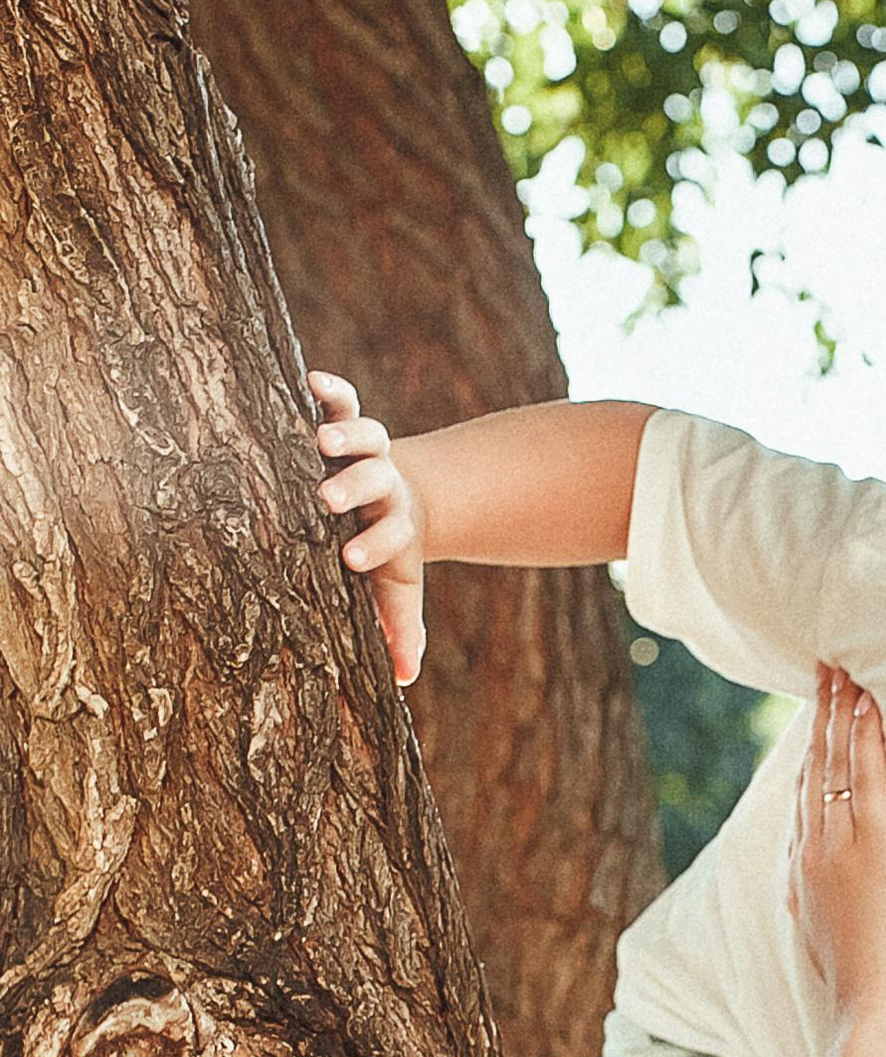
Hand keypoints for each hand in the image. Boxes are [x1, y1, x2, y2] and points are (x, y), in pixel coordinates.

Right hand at [310, 370, 428, 686]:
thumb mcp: (396, 590)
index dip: (375, 543)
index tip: (353, 557)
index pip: (387, 535)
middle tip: (330, 495)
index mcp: (393, 526)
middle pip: (375, 479)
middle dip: (355, 486)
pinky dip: (330, 388)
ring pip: (365, 434)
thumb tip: (403, 678)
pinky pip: (343, 399)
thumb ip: (400, 629)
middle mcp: (382, 484)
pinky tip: (310, 378)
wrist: (405, 499)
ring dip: (345, 431)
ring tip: (320, 435)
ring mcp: (368, 450)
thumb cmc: (385, 553)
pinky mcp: (350, 420)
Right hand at [786, 664, 885, 1034]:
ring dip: (840, 712)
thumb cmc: (865, 986)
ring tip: (845, 670)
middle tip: (826, 670)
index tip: (816, 721)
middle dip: (820, 716)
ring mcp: (841, 845)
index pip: (804, 798)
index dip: (809, 754)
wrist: (872, 1009)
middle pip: (812, 768)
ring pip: (834, 763)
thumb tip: (824, 891)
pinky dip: (865, 736)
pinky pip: (866, 776)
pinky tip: (868, 704)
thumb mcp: (832, 937)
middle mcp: (814, 849)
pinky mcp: (876, 845)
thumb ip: (825, 902)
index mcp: (803, 870)